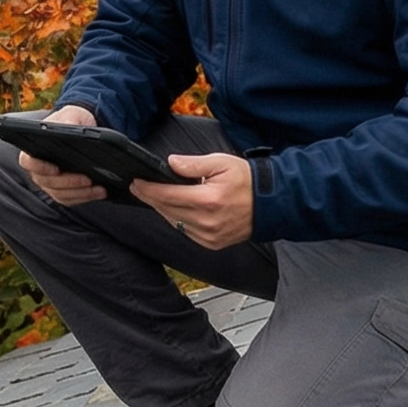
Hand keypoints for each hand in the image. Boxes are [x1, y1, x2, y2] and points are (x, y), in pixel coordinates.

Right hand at [18, 105, 107, 205]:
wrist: (82, 131)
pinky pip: (71, 199)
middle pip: (47, 182)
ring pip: (60, 194)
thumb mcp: (72, 115)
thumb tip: (68, 128)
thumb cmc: (72, 120)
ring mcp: (50, 183)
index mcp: (34, 150)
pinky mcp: (64, 191)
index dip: (39, 167)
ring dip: (80, 193)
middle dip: (68, 182)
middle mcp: (39, 170)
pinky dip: (86, 197)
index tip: (56, 169)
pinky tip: (101, 192)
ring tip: (99, 188)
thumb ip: (69, 120)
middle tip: (87, 178)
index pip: (28, 162)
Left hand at [137, 152, 255, 250]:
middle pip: (167, 210)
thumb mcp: (221, 163)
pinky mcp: (212, 243)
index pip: (167, 196)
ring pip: (174, 222)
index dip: (148, 189)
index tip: (136, 182)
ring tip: (153, 196)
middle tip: (139, 187)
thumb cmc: (247, 180)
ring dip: (162, 209)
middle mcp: (207, 221)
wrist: (270, 204)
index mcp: (208, 200)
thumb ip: (193, 164)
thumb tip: (171, 163)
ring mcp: (210, 236)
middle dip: (150, 198)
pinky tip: (173, 209)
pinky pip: (185, 232)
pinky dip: (177, 220)